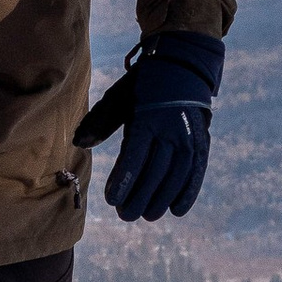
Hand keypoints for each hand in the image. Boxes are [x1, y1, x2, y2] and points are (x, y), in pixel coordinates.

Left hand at [74, 33, 223, 222]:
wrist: (182, 66)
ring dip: (162, 199)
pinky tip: (176, 210)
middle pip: (156, 171)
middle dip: (140, 197)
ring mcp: (189, 136)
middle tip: (125, 215)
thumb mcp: (119, 97)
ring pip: (177, 175)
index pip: (135, 156)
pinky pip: (196, 171)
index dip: (124, 180)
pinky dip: (188, 192)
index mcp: (147, 117)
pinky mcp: (202, 141)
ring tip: (148, 215)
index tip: (112, 200)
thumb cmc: (142, 86)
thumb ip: (101, 122)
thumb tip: (80, 143)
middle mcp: (171, 129)